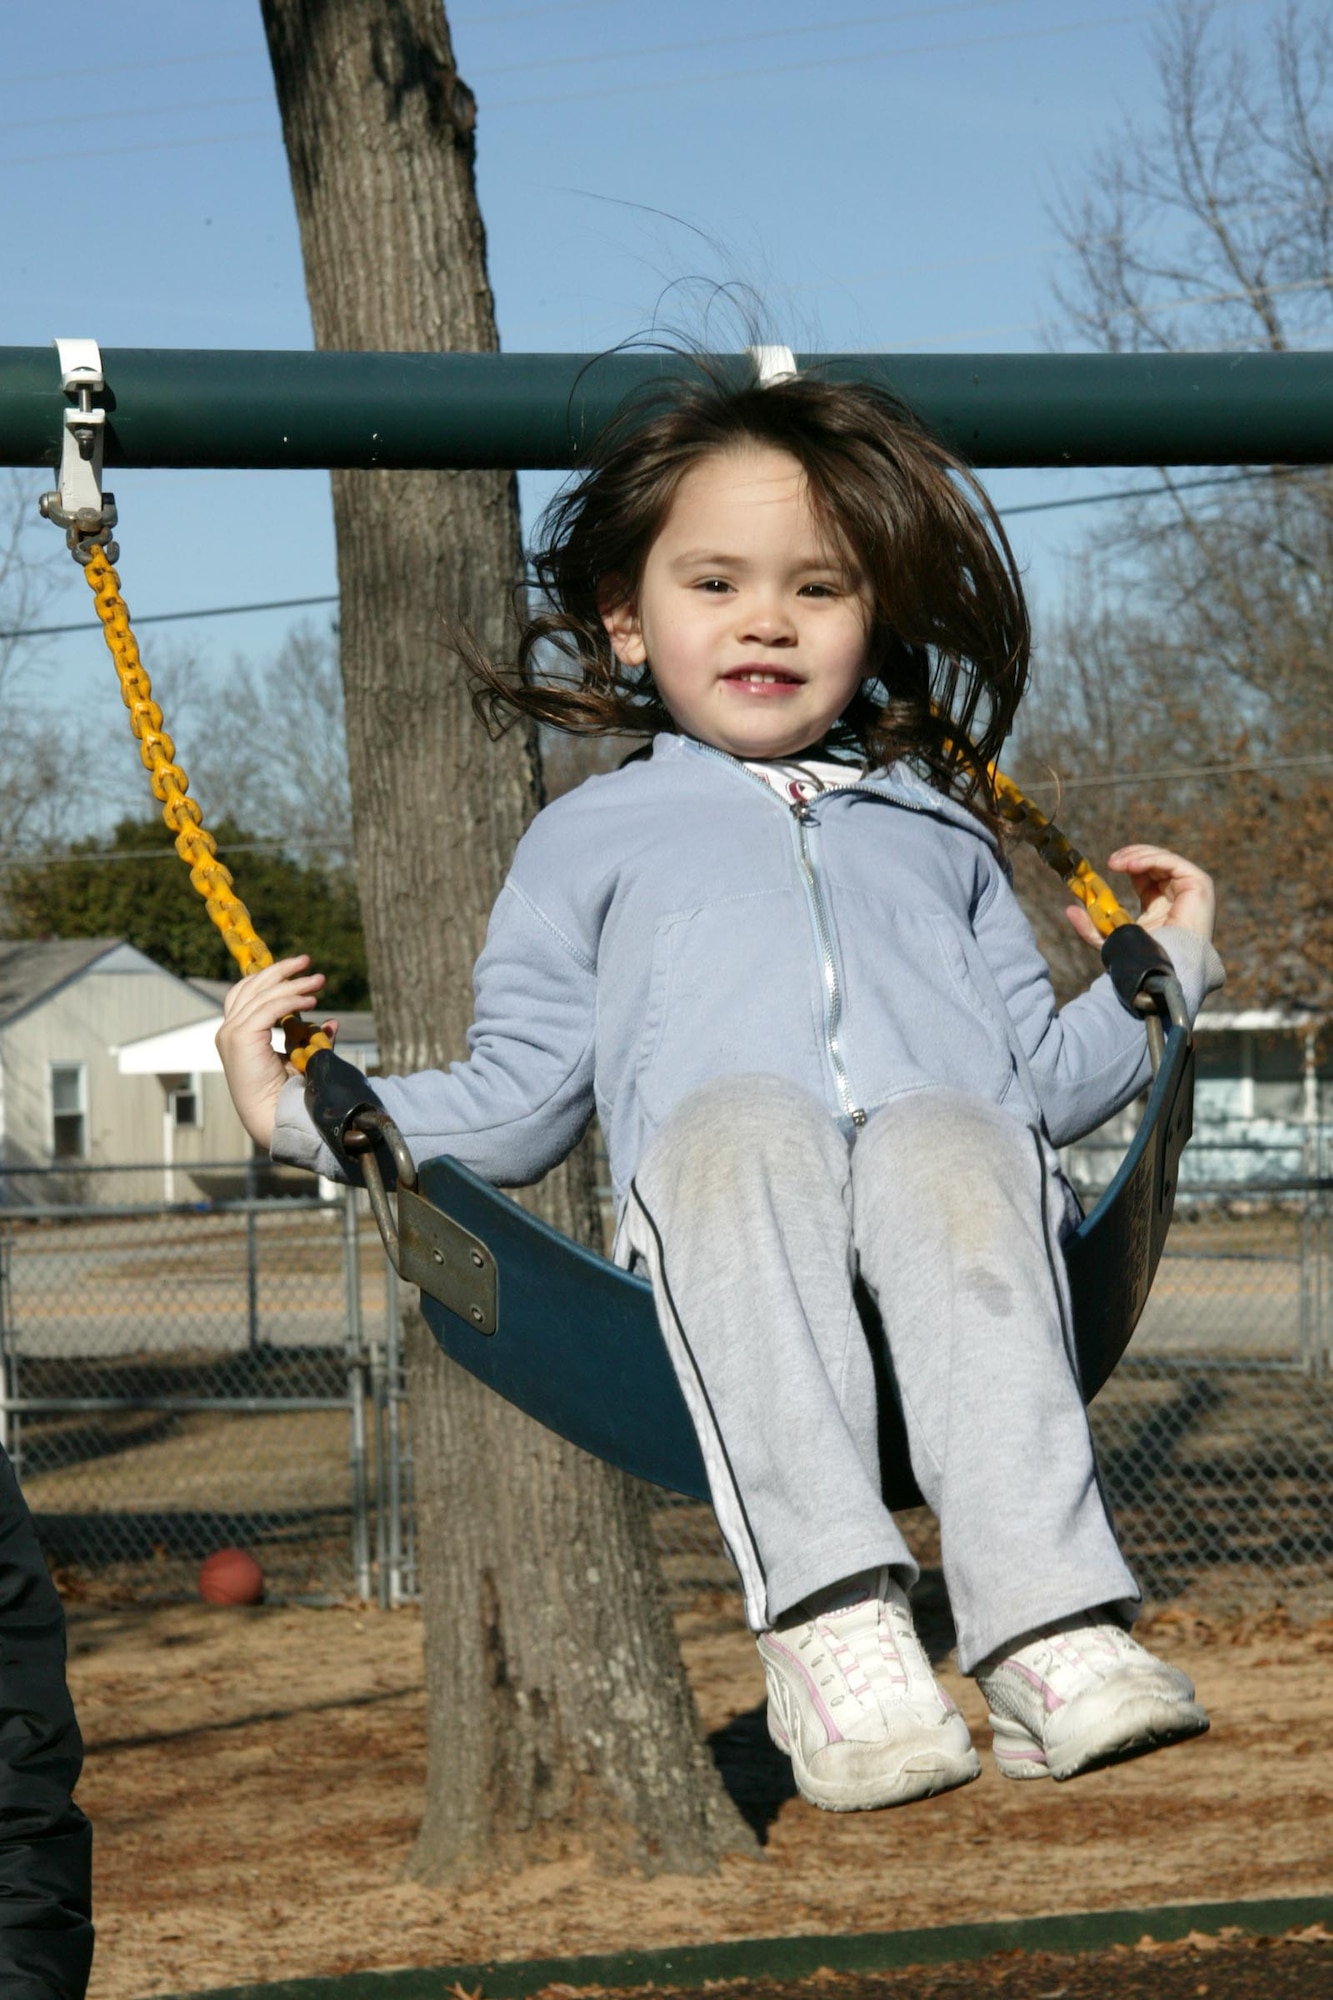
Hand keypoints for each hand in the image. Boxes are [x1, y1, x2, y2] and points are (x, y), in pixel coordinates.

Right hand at [215, 955, 336, 1148]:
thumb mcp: (300, 1056)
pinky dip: (292, 1000)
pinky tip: (313, 1001)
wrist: (274, 1117)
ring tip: (319, 980)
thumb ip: (311, 1037)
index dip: (271, 977)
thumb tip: (333, 1022)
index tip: (300, 968)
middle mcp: (228, 1030)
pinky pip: (269, 1009)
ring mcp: (231, 1033)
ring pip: (263, 995)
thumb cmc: (286, 1093)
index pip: (247, 992)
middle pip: (252, 986)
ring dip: (293, 984)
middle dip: (281, 971)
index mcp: (236, 1032)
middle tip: (308, 961)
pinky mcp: (240, 1038)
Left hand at [1064, 844, 1215, 949]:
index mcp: (1160, 903)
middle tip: (1111, 861)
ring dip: (1137, 856)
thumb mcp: (1110, 939)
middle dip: (1131, 856)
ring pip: (1163, 859)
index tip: (1107, 866)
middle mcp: (1176, 894)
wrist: (1165, 967)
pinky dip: (1151, 859)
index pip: (1144, 873)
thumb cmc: (1143, 959)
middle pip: (1154, 861)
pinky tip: (1131, 865)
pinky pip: (1173, 863)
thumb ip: (1090, 926)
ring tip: (1117, 863)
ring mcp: (1190, 889)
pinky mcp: (1199, 885)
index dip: (1127, 863)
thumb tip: (1069, 909)